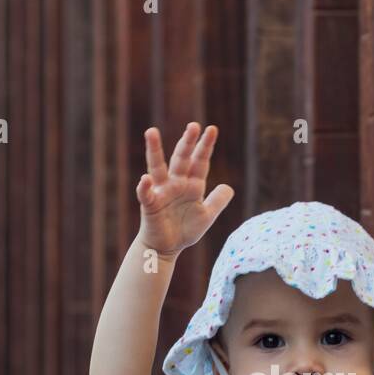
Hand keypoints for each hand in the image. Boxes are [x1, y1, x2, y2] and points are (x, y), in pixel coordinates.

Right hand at [136, 122, 234, 258]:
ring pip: (157, 167)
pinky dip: (145, 187)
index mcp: (191, 185)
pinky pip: (146, 194)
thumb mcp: (206, 216)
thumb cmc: (184, 230)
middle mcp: (176, 183)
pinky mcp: (150, 205)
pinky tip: (145, 179)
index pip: (200, 162)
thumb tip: (228, 187)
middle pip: (181, 159)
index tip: (212, 129)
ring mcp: (161, 192)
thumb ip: (217, 201)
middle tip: (194, 126)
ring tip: (152, 132)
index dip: (205, 146)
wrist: (167, 248)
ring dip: (154, 150)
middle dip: (187, 143)